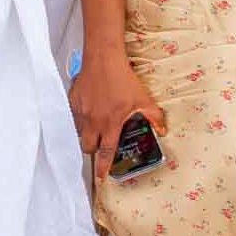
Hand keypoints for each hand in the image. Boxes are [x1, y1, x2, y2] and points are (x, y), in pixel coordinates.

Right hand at [67, 53, 165, 180]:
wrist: (103, 59)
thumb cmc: (122, 78)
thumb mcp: (143, 98)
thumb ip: (153, 117)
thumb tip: (162, 130)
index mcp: (110, 124)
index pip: (105, 152)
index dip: (103, 167)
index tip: (101, 177)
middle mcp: (93, 121)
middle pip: (87, 147)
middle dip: (93, 151)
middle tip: (99, 146)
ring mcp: (81, 112)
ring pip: (80, 132)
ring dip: (87, 133)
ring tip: (96, 125)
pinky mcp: (73, 102)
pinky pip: (74, 116)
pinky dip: (80, 118)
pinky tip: (89, 109)